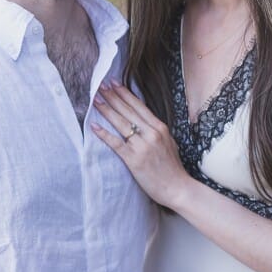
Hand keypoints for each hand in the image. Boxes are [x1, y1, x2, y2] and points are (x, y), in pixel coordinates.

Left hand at [90, 81, 190, 208]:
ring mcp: (143, 146)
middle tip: (100, 85)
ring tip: (95, 100)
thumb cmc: (172, 168)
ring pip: (121, 123)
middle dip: (113, 97)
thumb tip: (143, 120)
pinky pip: (116, 144)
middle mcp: (151, 134)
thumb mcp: (168, 143)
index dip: (125, 94)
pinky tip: (93, 126)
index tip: (115, 83)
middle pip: (128, 111)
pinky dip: (104, 134)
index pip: (139, 106)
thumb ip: (155, 131)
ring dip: (107, 110)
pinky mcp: (134, 159)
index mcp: (160, 128)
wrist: (178, 188)